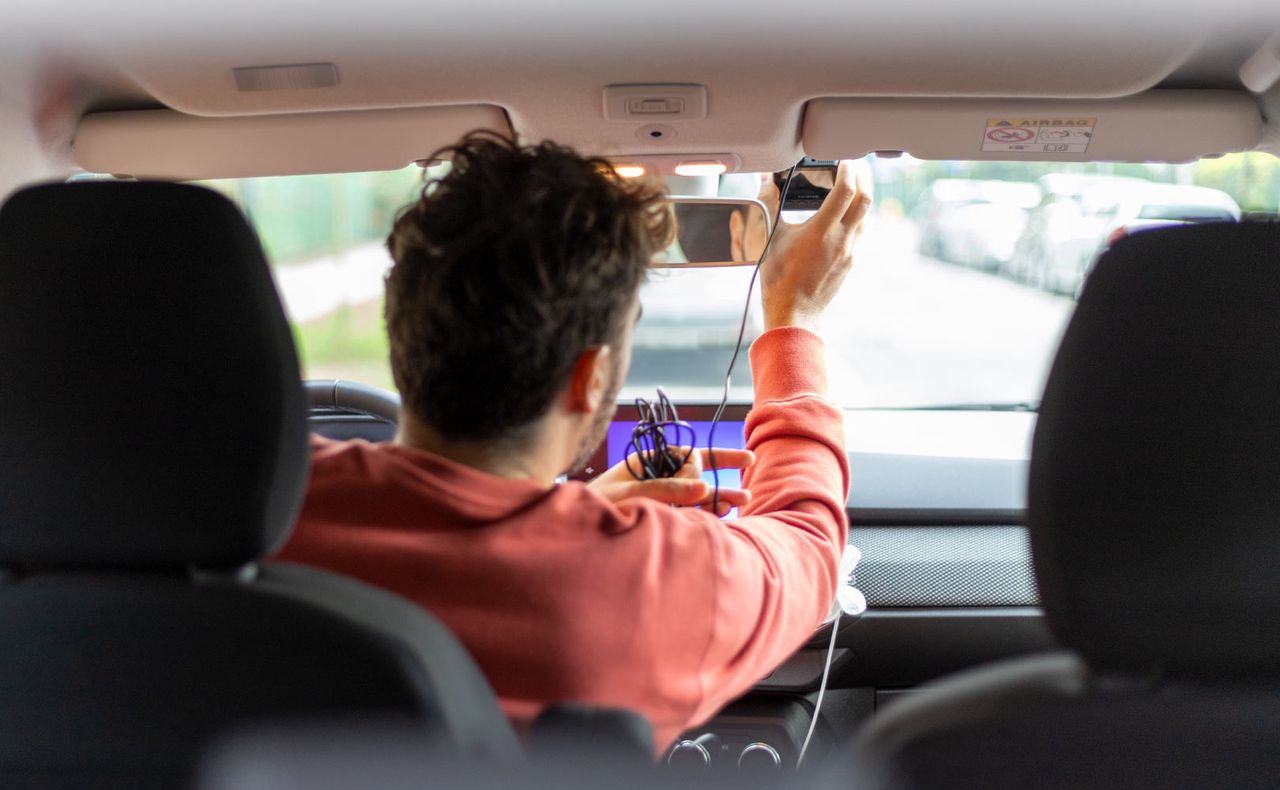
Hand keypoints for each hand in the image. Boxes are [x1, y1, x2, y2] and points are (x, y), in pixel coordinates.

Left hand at [587, 447, 755, 516]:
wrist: (573, 530)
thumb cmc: (594, 504)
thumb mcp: (627, 492)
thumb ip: (664, 489)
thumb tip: (702, 487)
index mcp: (648, 460)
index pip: (686, 455)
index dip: (701, 466)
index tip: (701, 487)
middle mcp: (658, 475)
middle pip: (698, 469)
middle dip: (722, 470)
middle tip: (749, 465)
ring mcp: (661, 496)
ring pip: (697, 491)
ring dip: (720, 494)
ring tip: (744, 499)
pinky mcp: (661, 516)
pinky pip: (689, 511)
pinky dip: (706, 512)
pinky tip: (724, 514)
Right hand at [760, 160, 872, 332]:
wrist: (794, 314)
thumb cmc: (779, 281)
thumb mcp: (769, 240)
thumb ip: (769, 205)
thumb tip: (765, 181)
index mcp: (821, 231)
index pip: (846, 190)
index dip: (848, 168)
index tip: (842, 158)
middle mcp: (841, 240)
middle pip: (865, 198)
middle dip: (863, 176)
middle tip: (855, 163)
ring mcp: (849, 251)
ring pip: (865, 215)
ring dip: (862, 195)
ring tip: (853, 183)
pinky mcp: (849, 261)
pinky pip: (860, 231)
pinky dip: (857, 214)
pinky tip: (845, 213)